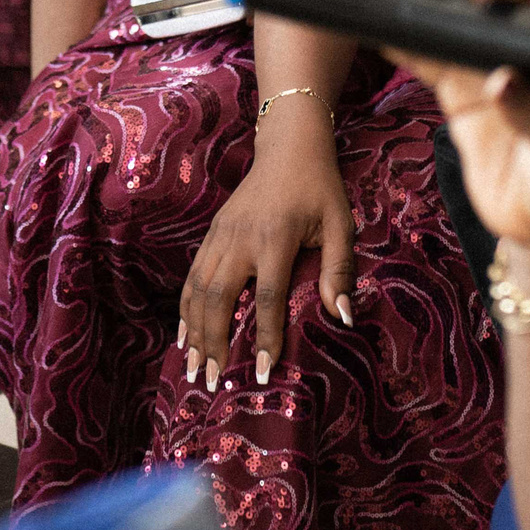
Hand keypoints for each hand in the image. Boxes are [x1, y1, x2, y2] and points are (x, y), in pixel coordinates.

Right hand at [177, 101, 352, 390]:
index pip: (266, 298)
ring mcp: (220, 235)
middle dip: (213, 343)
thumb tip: (344, 317)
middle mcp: (240, 239)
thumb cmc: (320, 188)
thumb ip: (340, 269)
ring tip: (191, 367)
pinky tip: (185, 333)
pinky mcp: (212, 233)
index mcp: (274, 239)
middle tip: (211, 381)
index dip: (265, 337)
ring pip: (197, 289)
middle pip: (218, 298)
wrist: (288, 147)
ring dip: (193, 331)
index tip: (263, 371)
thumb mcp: (340, 223)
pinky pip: (192, 275)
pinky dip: (186, 307)